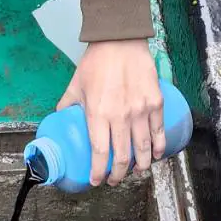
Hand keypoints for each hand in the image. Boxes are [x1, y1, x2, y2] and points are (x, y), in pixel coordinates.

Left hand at [58, 39, 164, 185]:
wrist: (120, 39)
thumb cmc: (96, 60)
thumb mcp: (76, 84)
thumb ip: (68, 104)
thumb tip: (61, 117)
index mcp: (97, 114)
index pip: (99, 154)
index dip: (98, 172)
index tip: (96, 180)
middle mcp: (120, 116)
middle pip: (122, 157)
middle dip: (118, 175)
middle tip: (115, 180)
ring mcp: (141, 110)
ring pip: (144, 149)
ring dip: (141, 166)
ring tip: (136, 172)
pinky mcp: (156, 102)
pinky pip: (159, 131)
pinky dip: (158, 147)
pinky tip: (155, 155)